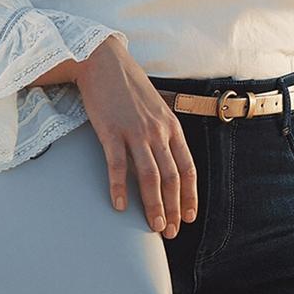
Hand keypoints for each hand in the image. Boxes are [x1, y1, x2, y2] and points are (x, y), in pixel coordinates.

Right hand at [69, 37, 195, 238]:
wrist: (103, 61)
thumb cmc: (129, 87)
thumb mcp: (156, 108)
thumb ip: (163, 132)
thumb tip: (168, 157)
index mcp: (172, 127)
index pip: (187, 168)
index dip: (190, 195)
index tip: (189, 216)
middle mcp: (158, 131)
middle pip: (172, 177)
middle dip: (174, 207)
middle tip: (171, 231)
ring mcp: (135, 131)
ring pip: (150, 175)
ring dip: (153, 204)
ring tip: (154, 227)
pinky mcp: (111, 131)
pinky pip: (118, 165)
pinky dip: (119, 187)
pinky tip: (119, 206)